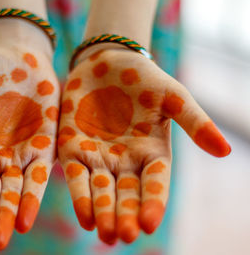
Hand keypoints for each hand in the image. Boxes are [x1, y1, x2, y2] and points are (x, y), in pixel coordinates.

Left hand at [57, 49, 229, 244]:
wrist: (106, 62)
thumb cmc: (144, 79)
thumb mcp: (173, 97)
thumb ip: (195, 122)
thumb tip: (225, 151)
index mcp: (152, 153)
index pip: (154, 184)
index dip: (153, 203)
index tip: (149, 224)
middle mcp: (125, 162)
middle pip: (126, 194)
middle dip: (125, 215)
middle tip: (123, 235)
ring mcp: (98, 157)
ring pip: (101, 190)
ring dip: (102, 213)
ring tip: (104, 233)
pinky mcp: (73, 148)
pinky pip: (76, 175)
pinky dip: (80, 195)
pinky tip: (84, 216)